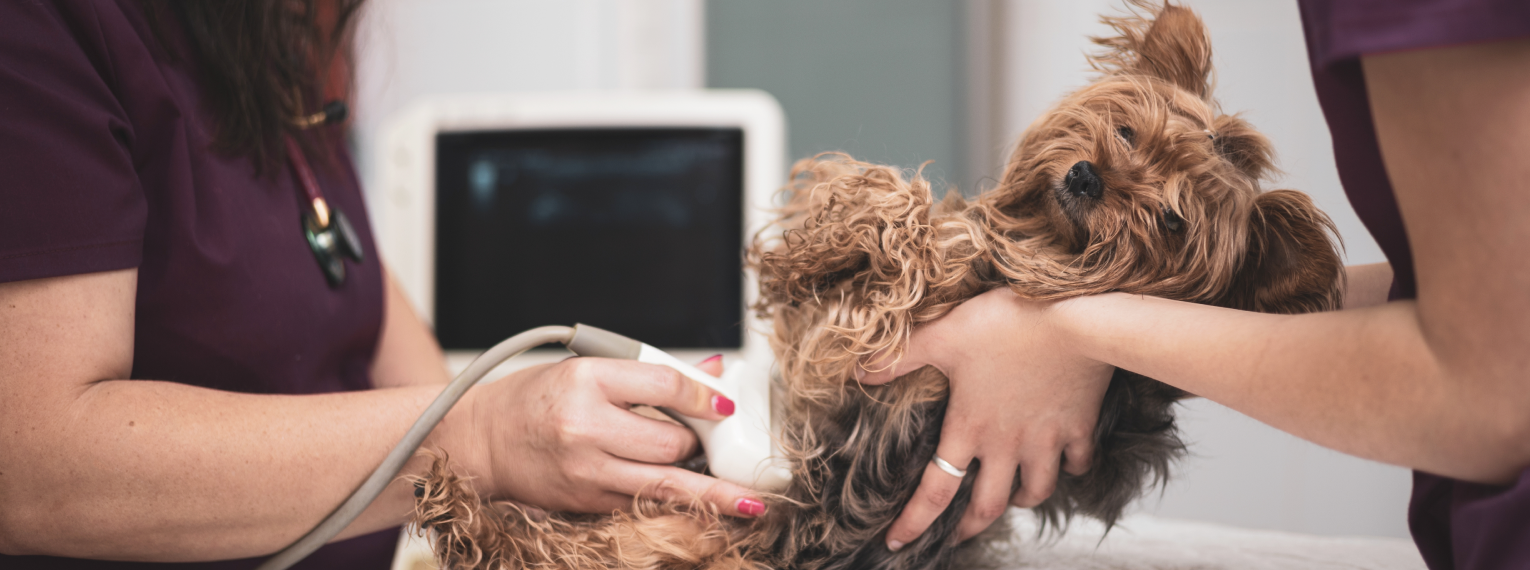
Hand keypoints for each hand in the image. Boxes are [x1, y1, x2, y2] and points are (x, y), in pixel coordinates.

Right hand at [437, 355, 765, 517]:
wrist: (480, 441)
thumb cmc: (535, 400)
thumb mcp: (588, 370)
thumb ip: (652, 375)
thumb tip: (713, 373)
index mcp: (586, 380)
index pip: (665, 385)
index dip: (705, 396)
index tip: (726, 404)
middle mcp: (585, 426)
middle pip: (671, 442)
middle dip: (701, 443)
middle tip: (718, 442)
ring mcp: (585, 471)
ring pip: (665, 485)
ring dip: (709, 491)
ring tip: (748, 500)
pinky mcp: (585, 502)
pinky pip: (643, 504)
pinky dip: (675, 504)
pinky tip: (705, 507)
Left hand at [858, 288, 1113, 547]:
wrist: (1075, 319)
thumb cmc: (1005, 323)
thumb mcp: (942, 334)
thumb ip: (900, 357)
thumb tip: (857, 372)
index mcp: (969, 428)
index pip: (936, 490)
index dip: (914, 521)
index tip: (897, 542)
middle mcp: (1007, 445)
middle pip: (988, 505)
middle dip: (970, 527)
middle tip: (957, 536)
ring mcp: (1046, 440)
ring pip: (1036, 491)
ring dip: (1021, 501)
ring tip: (1012, 499)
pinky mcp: (1080, 427)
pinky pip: (1077, 464)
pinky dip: (1070, 470)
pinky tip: (1064, 463)